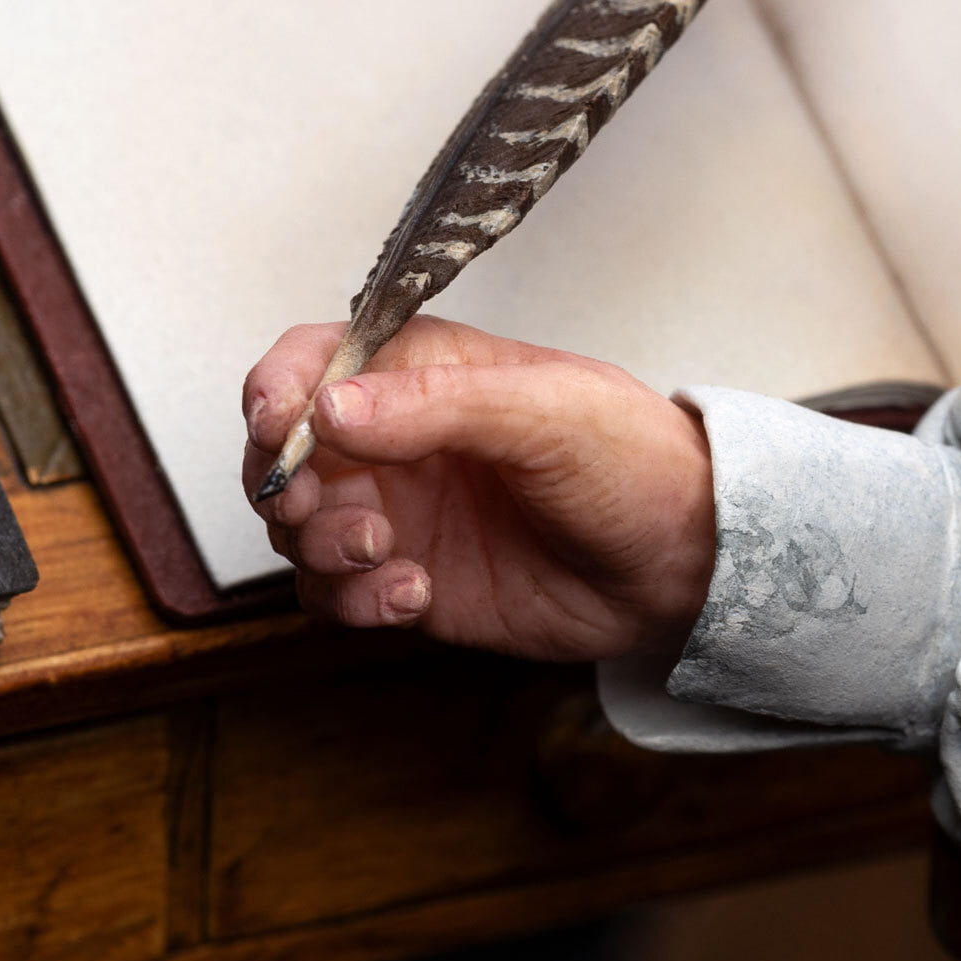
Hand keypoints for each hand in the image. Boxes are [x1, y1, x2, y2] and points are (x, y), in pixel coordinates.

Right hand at [241, 316, 714, 660]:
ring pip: (295, 527)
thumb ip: (432, 403)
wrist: (685, 562)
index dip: (275, 388)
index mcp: (416, 370)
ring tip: (385, 551)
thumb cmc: (629, 458)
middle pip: (280, 449)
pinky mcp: (405, 579)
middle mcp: (390, 438)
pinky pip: (334, 595)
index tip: (277, 425)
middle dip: (282, 478)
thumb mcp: (541, 409)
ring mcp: (394, 511)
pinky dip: (353, 600)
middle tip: (316, 503)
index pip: (310, 360)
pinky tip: (411, 594)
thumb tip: (329, 406)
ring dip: (319, 543)